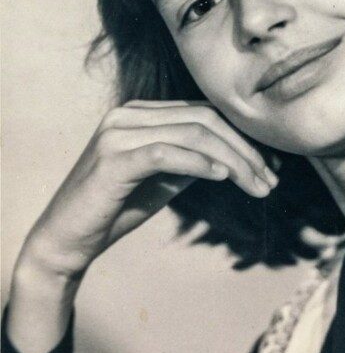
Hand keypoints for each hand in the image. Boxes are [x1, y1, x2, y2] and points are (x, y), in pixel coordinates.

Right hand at [20, 100, 277, 279]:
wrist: (66, 239)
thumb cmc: (116, 207)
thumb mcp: (164, 178)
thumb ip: (194, 159)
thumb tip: (238, 156)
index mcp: (142, 113)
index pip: (204, 114)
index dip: (242, 137)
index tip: (270, 165)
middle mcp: (130, 113)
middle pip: (204, 119)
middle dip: (245, 150)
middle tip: (270, 180)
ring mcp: (119, 132)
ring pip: (193, 133)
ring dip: (234, 160)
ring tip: (258, 185)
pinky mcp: (112, 158)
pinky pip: (167, 153)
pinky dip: (200, 163)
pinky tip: (224, 176)